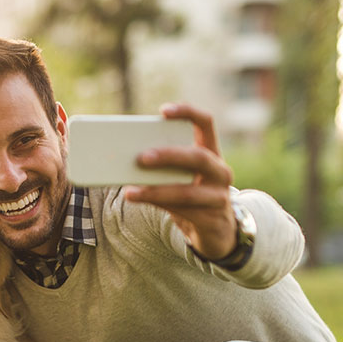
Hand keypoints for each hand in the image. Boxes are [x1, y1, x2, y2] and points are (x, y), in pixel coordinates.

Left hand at [124, 103, 236, 260]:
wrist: (214, 230)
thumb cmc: (190, 196)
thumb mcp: (180, 176)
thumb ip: (162, 166)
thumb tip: (122, 158)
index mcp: (211, 152)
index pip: (205, 123)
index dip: (187, 113)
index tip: (163, 111)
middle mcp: (220, 171)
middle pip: (198, 157)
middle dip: (169, 155)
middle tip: (141, 157)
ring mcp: (219, 196)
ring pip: (187, 191)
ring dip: (156, 190)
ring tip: (130, 191)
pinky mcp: (211, 219)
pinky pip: (183, 212)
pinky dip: (159, 205)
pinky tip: (140, 202)